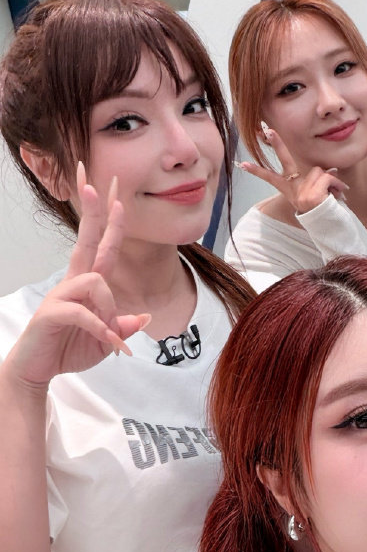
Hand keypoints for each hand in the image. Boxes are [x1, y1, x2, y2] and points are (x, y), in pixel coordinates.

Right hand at [5, 164, 148, 387]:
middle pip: (87, 240)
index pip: (101, 246)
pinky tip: (109, 343)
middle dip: (93, 211)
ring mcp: (60, 295)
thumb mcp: (106, 340)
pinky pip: (84, 312)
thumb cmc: (69, 349)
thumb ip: (122, 328)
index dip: (109, 221)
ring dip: (110, 309)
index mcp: (87, 284)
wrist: (38, 370)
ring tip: (110, 336)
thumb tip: (142, 318)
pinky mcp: (51, 312)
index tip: (117, 195)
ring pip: (96, 281)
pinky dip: (102, 329)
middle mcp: (73, 282)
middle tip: (94, 182)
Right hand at [237, 127, 348, 214]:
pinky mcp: (312, 195)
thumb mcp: (317, 195)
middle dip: (277, 144)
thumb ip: (320, 181)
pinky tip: (338, 194)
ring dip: (329, 179)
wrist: (331, 227)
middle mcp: (294, 191)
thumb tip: (333, 169)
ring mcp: (302, 194)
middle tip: (268, 130)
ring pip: (318, 171)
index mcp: (291, 191)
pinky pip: (327, 177)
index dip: (257, 171)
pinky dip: (336, 184)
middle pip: (285, 162)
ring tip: (333, 193)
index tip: (242, 164)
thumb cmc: (324, 210)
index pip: (271, 178)